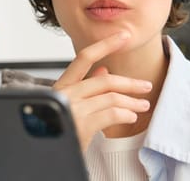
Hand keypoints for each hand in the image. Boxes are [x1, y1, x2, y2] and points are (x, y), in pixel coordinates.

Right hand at [53, 31, 152, 152]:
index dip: (105, 44)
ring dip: (132, 101)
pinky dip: (125, 114)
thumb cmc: (57, 130)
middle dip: (130, 83)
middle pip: (105, 79)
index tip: (123, 36)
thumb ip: (85, 88)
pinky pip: (112, 114)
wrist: (43, 154)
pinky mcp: (81, 125)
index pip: (84, 57)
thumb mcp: (70, 107)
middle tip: (146, 85)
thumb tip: (103, 70)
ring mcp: (72, 109)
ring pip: (111, 97)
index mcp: (61, 87)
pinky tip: (131, 117)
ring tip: (143, 105)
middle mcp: (65, 94)